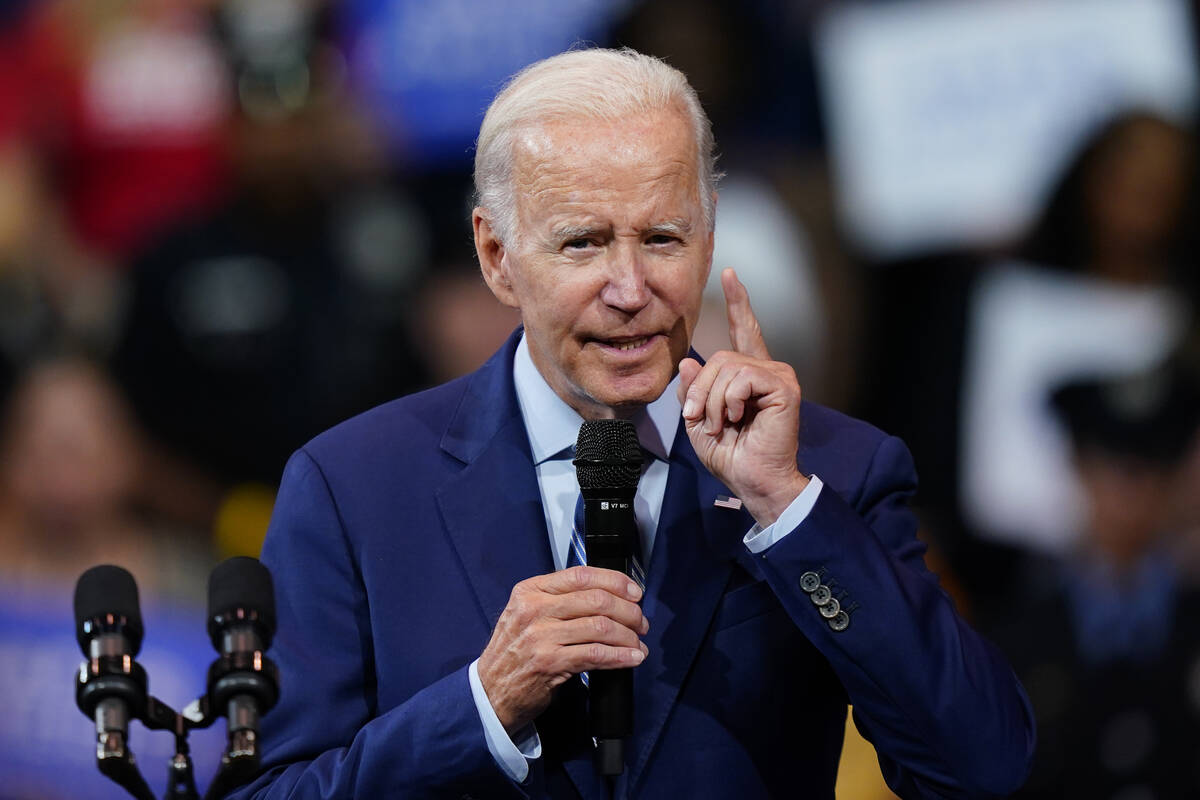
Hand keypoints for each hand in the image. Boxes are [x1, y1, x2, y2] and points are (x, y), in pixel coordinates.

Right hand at [476, 566, 648, 733]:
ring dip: (628, 636)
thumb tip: (607, 594)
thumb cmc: (514, 652)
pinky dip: (620, 656)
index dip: (614, 581)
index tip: (633, 592)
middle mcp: (534, 609)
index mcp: (530, 591)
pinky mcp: (550, 663)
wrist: (490, 691)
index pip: (581, 575)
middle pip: (596, 600)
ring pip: (600, 627)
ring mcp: (541, 636)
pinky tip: (632, 658)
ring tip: (637, 643)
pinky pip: (596, 655)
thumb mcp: (526, 614)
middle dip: (628, 611)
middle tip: (640, 622)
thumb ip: (559, 600)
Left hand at [678, 268, 808, 525]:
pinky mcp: (784, 386)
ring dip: (711, 400)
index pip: (744, 330)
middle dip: (700, 389)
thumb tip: (688, 363)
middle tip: (697, 418)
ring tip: (720, 424)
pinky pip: (741, 377)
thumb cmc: (731, 456)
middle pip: (720, 356)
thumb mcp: (698, 420)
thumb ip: (693, 390)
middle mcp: (767, 369)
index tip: (730, 273)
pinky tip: (737, 418)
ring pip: (727, 367)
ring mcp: (778, 376)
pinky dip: (728, 401)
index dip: (738, 302)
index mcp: (749, 376)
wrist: (752, 481)